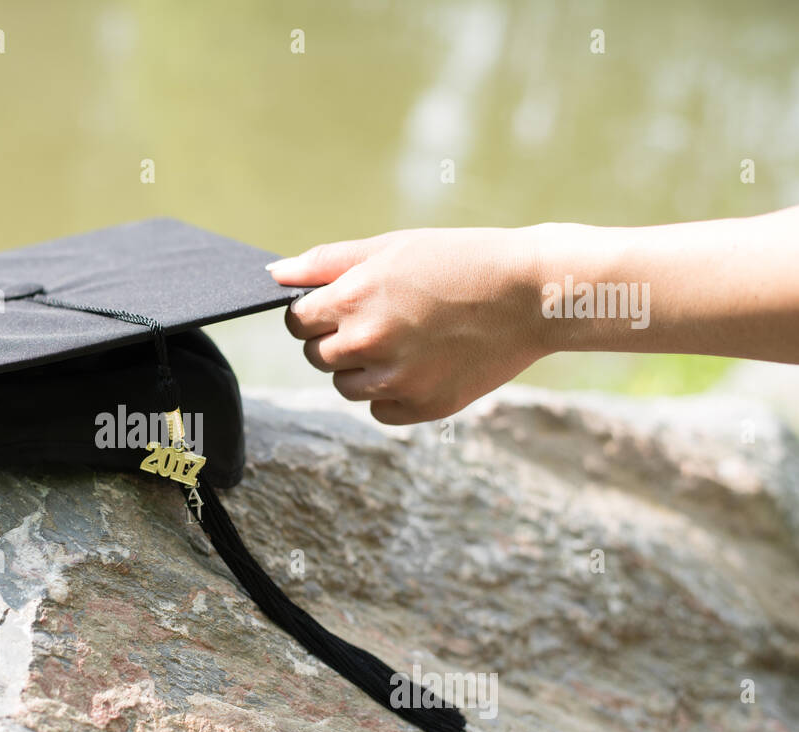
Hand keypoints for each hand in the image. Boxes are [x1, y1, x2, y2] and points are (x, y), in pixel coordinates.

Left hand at [268, 227, 547, 424]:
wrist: (531, 294)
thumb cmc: (459, 260)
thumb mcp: (390, 246)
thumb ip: (326, 263)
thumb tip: (274, 275)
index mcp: (353, 300)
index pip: (297, 321)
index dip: (314, 313)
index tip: (340, 305)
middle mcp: (368, 343)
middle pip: (317, 356)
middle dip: (337, 340)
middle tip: (383, 319)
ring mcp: (396, 379)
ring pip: (345, 387)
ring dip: (362, 369)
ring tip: (405, 339)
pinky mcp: (423, 406)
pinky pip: (379, 411)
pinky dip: (391, 394)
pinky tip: (422, 364)